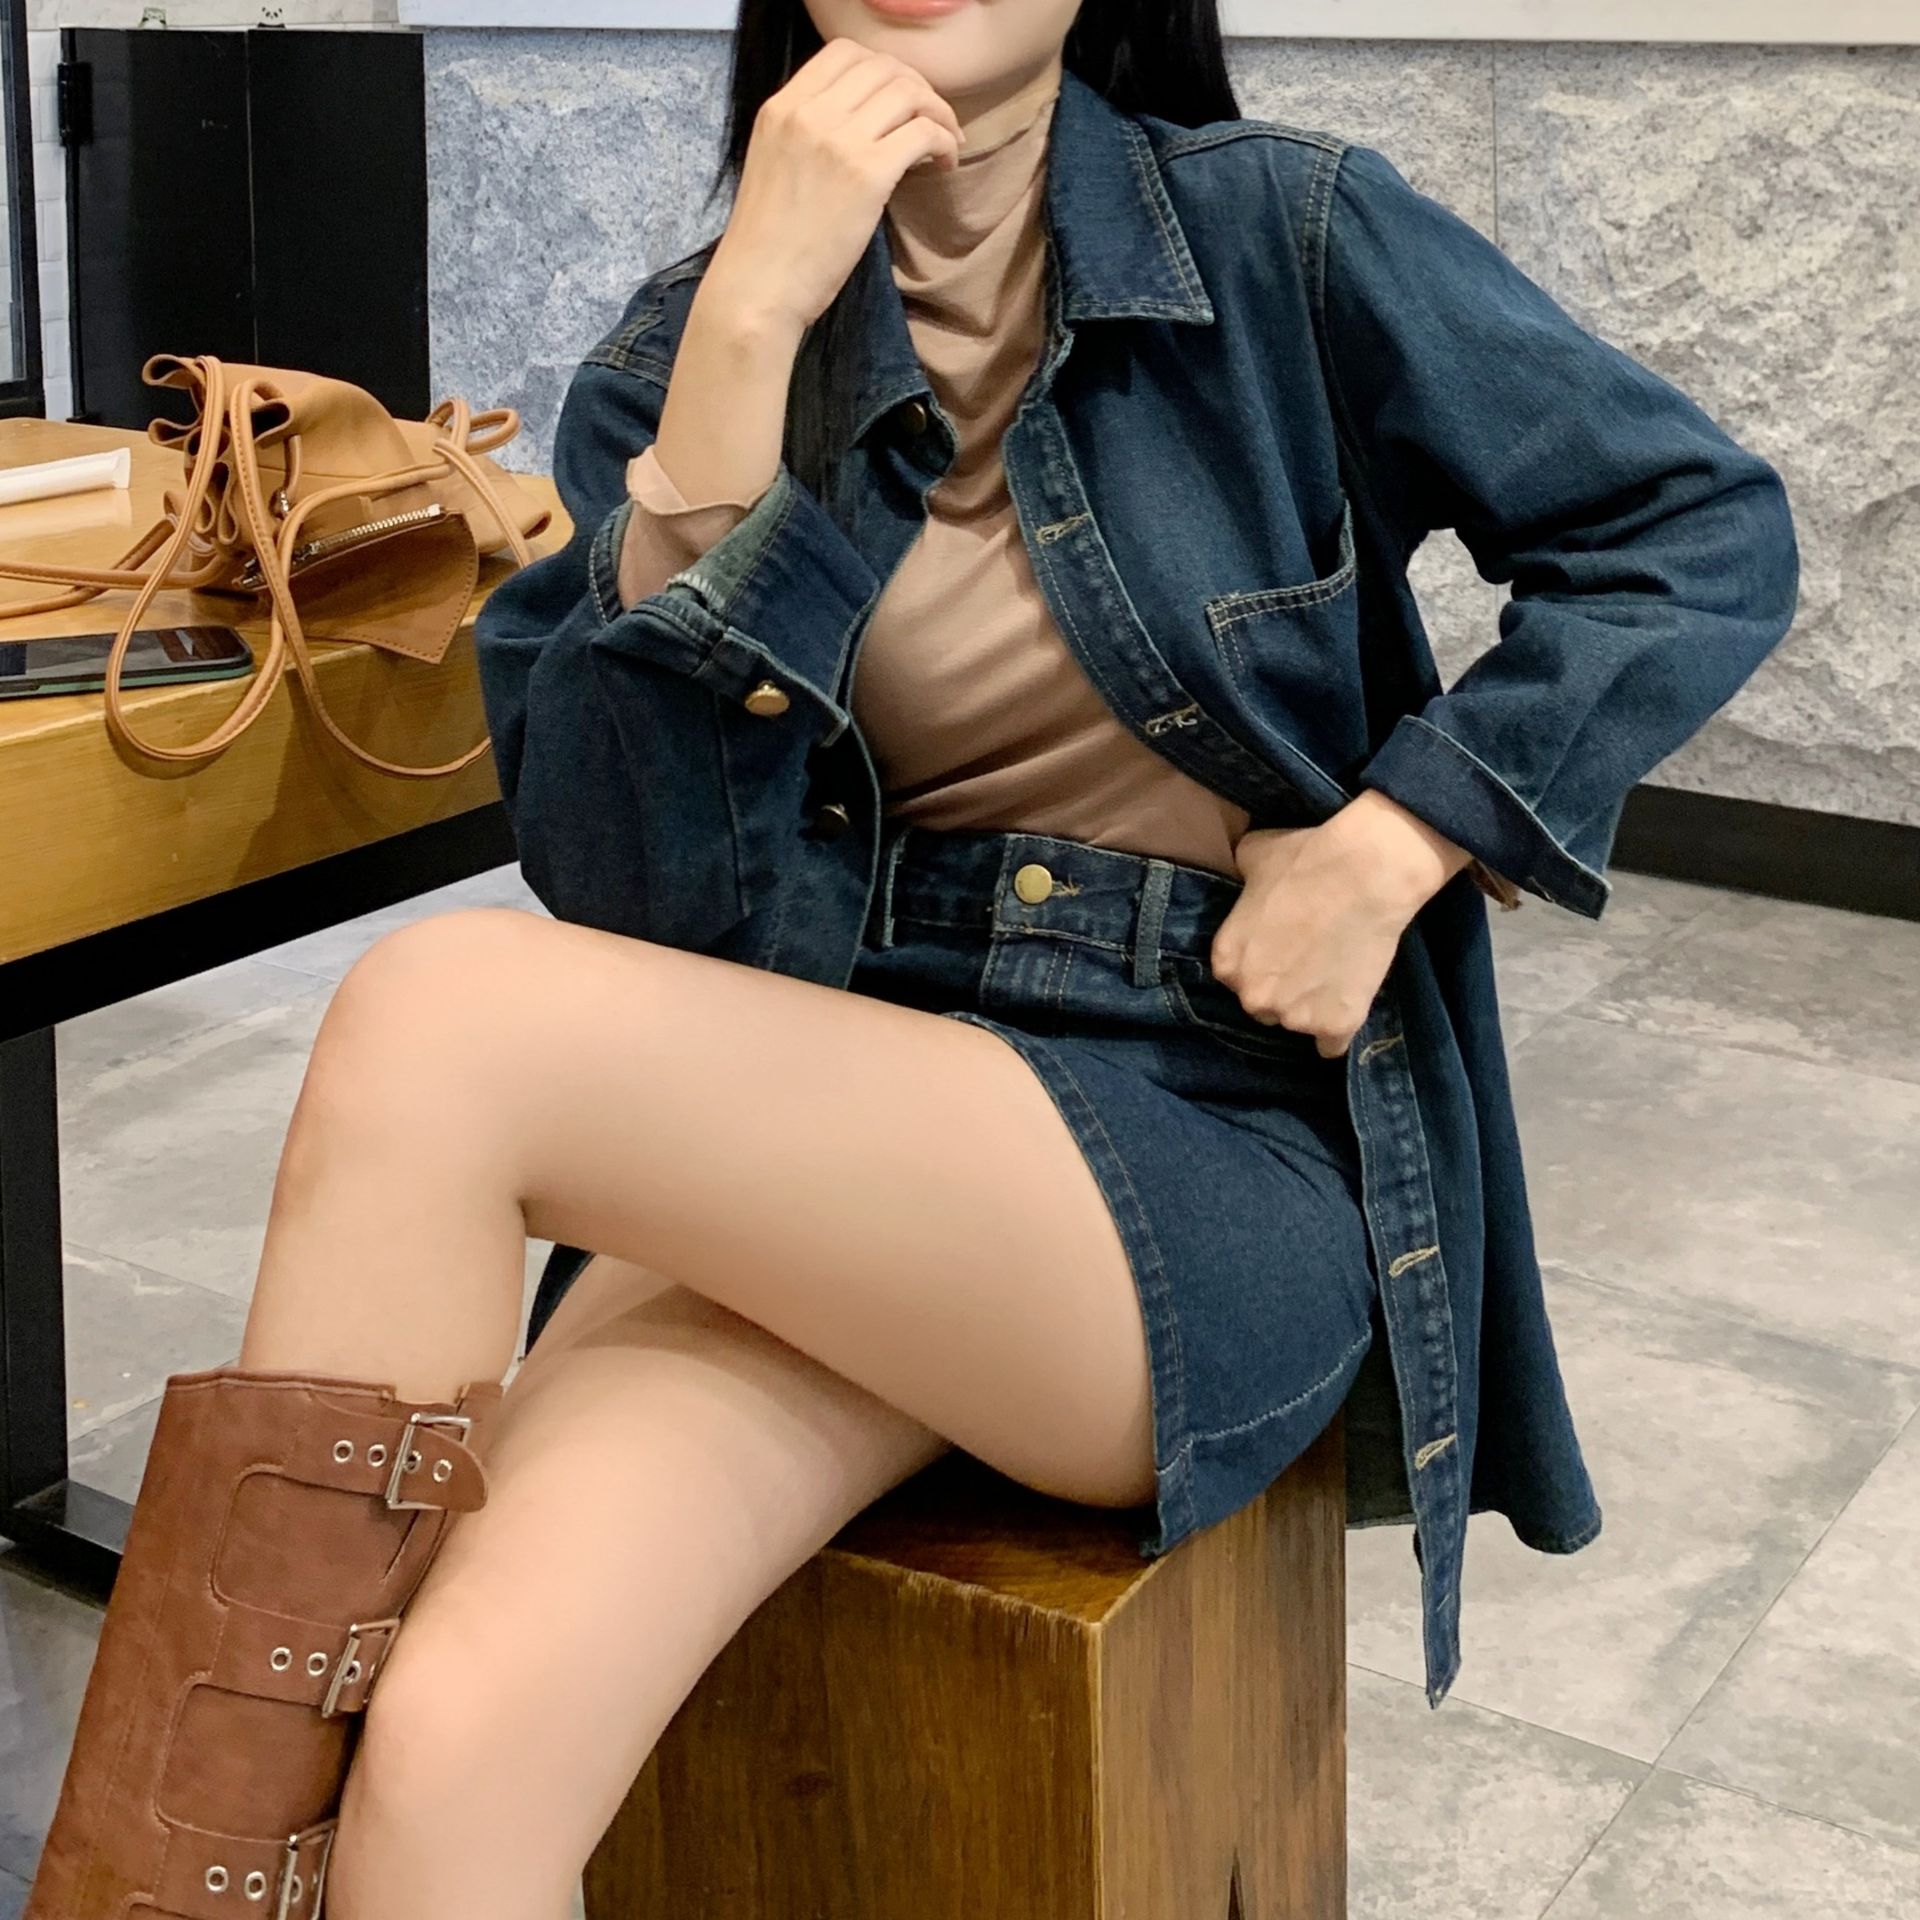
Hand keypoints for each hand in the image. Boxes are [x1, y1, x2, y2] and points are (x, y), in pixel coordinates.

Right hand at [701, 36, 964, 338]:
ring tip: (944, 144)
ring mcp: (839, 141)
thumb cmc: (767, 245)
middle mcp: (809, 113)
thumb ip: (807, 135)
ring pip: (908, 93)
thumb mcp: (775, 165)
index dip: (883, 68)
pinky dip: (943, 142)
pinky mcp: (868, 175)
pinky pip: (923, 133)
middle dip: (918, 88)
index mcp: (782, 107)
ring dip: (938, 114)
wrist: (758, 288)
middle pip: (883, 67)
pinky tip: (943, 165)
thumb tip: (860, 126)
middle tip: (932, 121)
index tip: (899, 99)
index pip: (844, 52)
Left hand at [1208, 791, 1475, 1058]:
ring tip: (1335, 975)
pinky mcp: (1336, 1026)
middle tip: (1310, 960)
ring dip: (1311, 1007)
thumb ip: (1240, 878)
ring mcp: (1294, 1017)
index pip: (1238, 976)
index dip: (1262, 962)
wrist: (1366, 873)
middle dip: (1283, 988)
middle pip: (1264, 1005)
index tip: (1283, 948)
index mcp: (1227, 961)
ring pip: (1298, 1024)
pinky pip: (1332, 1046)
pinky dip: (1338, 1031)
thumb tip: (1244, 875)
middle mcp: (1253, 997)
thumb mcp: (1252, 856)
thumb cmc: (1306, 858)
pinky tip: (1346, 1010)